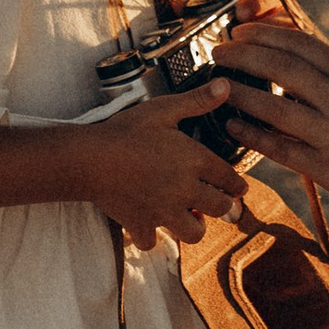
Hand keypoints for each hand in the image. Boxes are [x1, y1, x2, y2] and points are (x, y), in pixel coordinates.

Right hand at [78, 87, 248, 251]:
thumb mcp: (163, 109)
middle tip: (213, 200)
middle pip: (220, 208)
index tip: (239, 188)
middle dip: (221, 205)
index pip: (230, 179)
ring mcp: (164, 211)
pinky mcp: (141, 224)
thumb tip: (226, 86)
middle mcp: (185, 190)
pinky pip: (153, 242)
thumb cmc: (125, 131)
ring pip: (194, 233)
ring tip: (187, 215)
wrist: (89, 158)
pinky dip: (152, 236)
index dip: (237, 184)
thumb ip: (197, 100)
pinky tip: (149, 224)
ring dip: (194, 225)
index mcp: (194, 161)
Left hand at [214, 24, 328, 221]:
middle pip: (282, 68)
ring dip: (240, 95)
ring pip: (275, 108)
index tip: (239, 31)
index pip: (302, 44)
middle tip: (217, 52)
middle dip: (244, 56)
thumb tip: (289, 61)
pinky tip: (232, 128)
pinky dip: (252, 136)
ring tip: (217, 88)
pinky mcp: (327, 167)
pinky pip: (280, 148)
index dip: (266, 34)